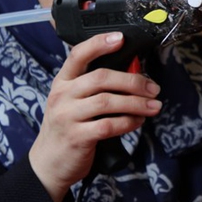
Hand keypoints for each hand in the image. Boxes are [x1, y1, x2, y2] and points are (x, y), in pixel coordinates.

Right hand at [28, 32, 161, 201]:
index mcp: (63, 82)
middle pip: (101, 78)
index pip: (78, 55)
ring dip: (136, 103)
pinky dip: (129, 122)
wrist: (48, 163)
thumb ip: (95, 88)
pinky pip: (109, 125)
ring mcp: (67, 116)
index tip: (120, 38)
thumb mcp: (74, 102)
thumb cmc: (68, 128)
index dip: (99, 44)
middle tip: (153, 88)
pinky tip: (138, 121)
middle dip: (133, 81)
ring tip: (153, 106)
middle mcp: (62, 95)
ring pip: (108, 101)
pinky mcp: (77, 137)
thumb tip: (134, 74)